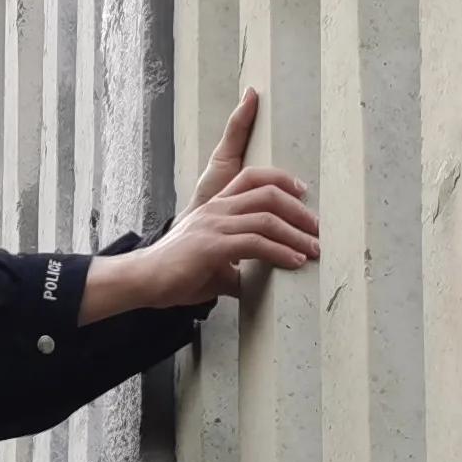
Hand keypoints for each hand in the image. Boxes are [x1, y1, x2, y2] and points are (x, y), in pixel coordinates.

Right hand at [81, 91, 317, 319]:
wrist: (144, 280)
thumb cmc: (176, 273)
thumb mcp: (213, 267)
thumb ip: (235, 268)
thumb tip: (251, 283)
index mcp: (216, 206)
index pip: (254, 177)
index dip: (282, 180)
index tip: (303, 195)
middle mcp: (217, 208)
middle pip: (268, 192)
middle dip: (299, 209)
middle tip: (317, 228)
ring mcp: (214, 224)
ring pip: (267, 217)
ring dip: (297, 234)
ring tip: (314, 249)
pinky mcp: (212, 246)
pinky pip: (256, 243)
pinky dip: (281, 253)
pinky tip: (295, 262)